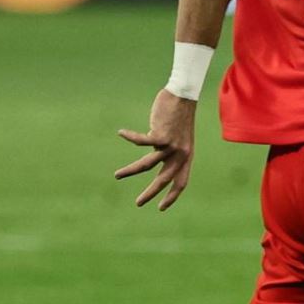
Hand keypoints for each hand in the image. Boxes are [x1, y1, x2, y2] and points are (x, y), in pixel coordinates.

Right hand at [116, 90, 197, 209]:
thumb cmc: (178, 116)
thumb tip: (153, 155)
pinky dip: (130, 137)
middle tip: (138, 203)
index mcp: (186, 156)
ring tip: (117, 175)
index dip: (172, 195)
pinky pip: (141, 142)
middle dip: (150, 193)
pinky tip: (121, 132)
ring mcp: (172, 145)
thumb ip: (167, 148)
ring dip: (131, 171)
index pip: (181, 181)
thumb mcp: (178, 137)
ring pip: (147, 165)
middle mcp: (180, 154)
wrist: (183, 96)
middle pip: (164, 179)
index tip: (162, 207)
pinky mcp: (162, 134)